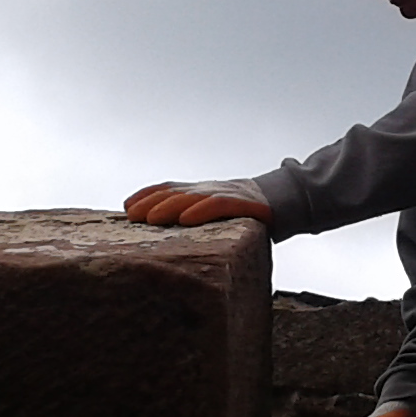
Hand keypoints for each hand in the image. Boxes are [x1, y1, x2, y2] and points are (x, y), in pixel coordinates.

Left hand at [123, 178, 271, 226]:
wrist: (289, 201)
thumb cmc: (252, 213)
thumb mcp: (219, 212)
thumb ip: (198, 214)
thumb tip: (172, 229)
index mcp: (203, 190)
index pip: (170, 187)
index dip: (147, 194)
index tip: (126, 206)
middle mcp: (211, 188)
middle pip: (175, 192)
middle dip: (150, 202)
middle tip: (131, 215)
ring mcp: (227, 193)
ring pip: (192, 197)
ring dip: (168, 206)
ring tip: (149, 218)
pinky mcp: (244, 204)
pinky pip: (219, 205)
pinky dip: (201, 211)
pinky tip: (186, 219)